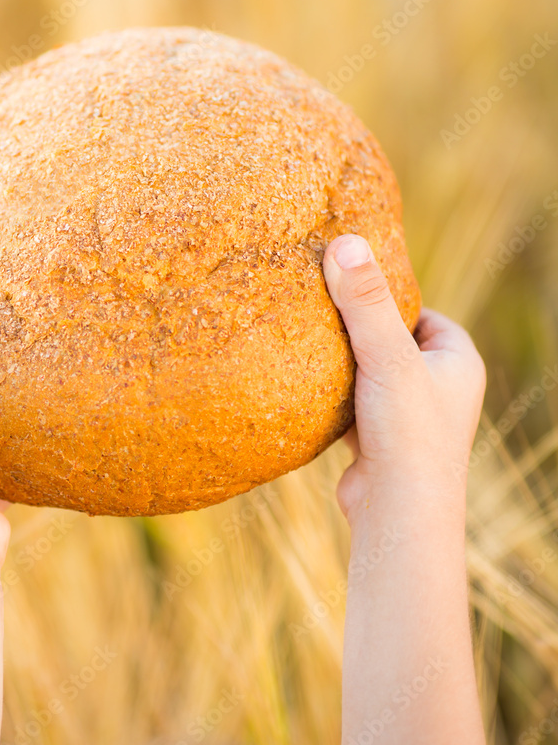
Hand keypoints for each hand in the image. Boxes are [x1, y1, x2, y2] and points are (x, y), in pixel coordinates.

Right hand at [321, 234, 485, 520]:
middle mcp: (439, 387)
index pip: (420, 310)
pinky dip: (330, 393)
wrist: (397, 515)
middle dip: (358, 328)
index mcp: (457, 360)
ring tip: (304, 340)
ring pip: (369, 372)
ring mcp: (409, 416)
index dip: (386, 296)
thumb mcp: (387, 356)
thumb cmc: (408, 434)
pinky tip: (301, 384)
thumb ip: (365, 302)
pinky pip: (352, 402)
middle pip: (392, 340)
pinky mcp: (379, 440)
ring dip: (341, 362)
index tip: (347, 284)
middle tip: (318, 308)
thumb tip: (344, 243)